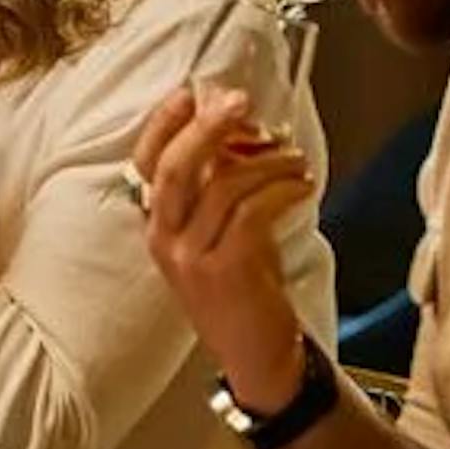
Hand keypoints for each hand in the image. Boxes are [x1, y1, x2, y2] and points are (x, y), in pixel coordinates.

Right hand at [134, 84, 317, 407]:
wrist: (258, 356)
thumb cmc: (245, 289)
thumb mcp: (223, 232)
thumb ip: (219, 186)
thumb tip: (236, 127)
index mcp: (158, 226)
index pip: (146, 164)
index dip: (163, 124)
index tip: (190, 92)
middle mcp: (165, 239)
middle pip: (177, 167)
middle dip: (208, 127)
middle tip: (240, 103)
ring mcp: (192, 257)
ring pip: (223, 185)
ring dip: (266, 162)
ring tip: (295, 159)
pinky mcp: (225, 270)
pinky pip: (252, 212)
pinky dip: (282, 189)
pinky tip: (303, 185)